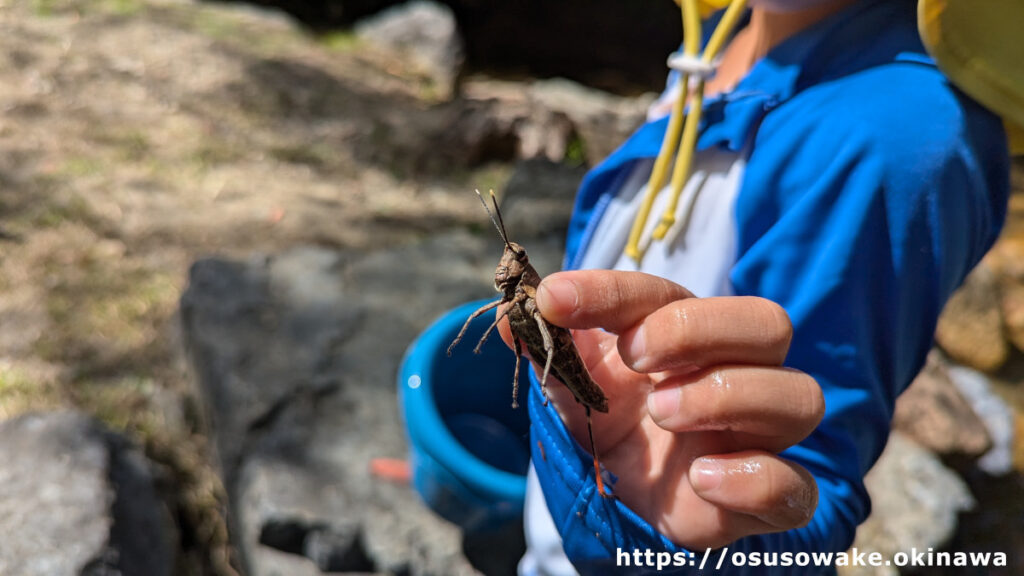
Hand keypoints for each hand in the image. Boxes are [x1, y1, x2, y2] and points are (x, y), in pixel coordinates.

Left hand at [502, 270, 823, 549]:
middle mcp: (738, 372)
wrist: (627, 491)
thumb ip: (548, 348)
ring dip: (725, 395)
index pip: (665, 294)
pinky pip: (797, 488)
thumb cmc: (610, 417)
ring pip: (798, 397)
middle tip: (635, 357)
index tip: (554, 299)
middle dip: (697, 330)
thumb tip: (508, 318)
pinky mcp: (767, 498)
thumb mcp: (572, 382)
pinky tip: (700, 478)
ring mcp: (759, 435)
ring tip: (662, 412)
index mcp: (688, 332)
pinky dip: (756, 478)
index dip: (610, 292)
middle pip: (766, 324)